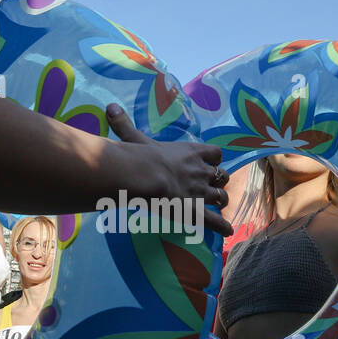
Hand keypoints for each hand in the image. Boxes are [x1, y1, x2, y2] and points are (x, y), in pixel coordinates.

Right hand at [107, 104, 233, 235]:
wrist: (146, 177)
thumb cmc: (141, 157)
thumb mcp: (134, 139)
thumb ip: (124, 124)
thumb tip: (110, 107)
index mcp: (191, 153)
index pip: (215, 153)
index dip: (214, 158)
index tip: (209, 162)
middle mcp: (201, 172)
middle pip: (222, 176)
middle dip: (219, 180)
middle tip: (212, 184)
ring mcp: (202, 193)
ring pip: (222, 197)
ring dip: (221, 200)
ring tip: (218, 205)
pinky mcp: (198, 213)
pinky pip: (216, 221)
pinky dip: (222, 226)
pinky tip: (227, 231)